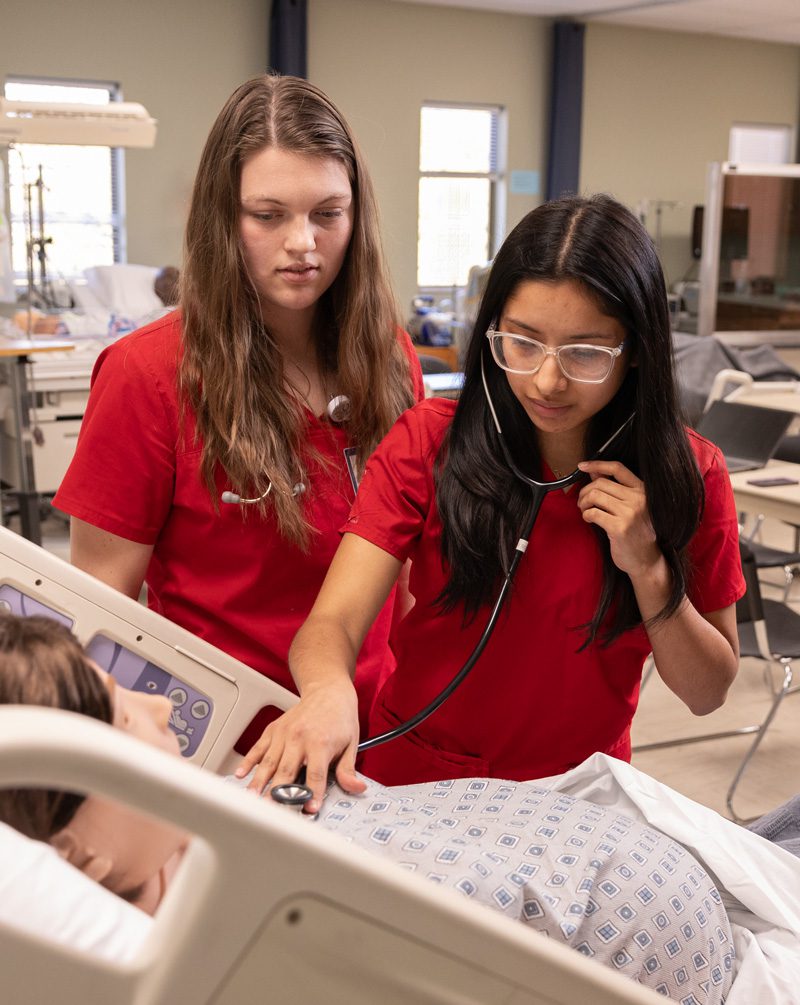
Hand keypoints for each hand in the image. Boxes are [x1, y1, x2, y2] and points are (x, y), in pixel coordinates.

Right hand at [235, 679, 364, 812]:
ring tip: (252, 800)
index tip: (309, 809)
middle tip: (273, 812)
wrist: (328, 690)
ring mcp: (284, 733)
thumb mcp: (351, 743)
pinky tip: (241, 775)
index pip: (315, 775)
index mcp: (320, 742)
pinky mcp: (274, 729)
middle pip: (286, 771)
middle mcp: (299, 737)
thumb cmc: (340, 717)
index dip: (312, 794)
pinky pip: (259, 747)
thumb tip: (356, 788)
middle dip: (279, 793)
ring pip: (269, 762)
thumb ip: (348, 769)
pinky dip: (249, 761)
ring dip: (259, 782)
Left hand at [576, 460, 661, 578]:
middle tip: (582, 502)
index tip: (582, 466)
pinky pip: (593, 513)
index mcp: (642, 490)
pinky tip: (589, 519)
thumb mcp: (631, 507)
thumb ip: (614, 489)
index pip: (618, 469)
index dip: (597, 464)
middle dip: (585, 491)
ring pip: (595, 496)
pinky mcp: (620, 527)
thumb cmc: (637, 533)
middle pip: (600, 483)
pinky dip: (586, 515)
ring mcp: (630, 513)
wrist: (647, 560)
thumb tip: (594, 472)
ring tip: (584, 510)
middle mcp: (638, 499)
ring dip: (583, 503)